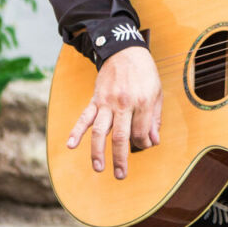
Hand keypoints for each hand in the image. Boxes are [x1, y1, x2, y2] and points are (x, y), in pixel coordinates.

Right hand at [67, 45, 161, 178]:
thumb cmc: (144, 73)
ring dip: (97, 152)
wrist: (125, 51)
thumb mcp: (157, 93)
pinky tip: (70, 145)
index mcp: (142, 102)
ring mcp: (107, 102)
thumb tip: (153, 142)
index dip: (142, 143)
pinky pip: (84, 117)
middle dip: (120, 159)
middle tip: (120, 175)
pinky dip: (76, 131)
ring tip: (98, 168)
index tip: (143, 146)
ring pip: (100, 131)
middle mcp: (123, 103)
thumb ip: (154, 118)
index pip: (140, 132)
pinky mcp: (95, 99)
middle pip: (121, 136)